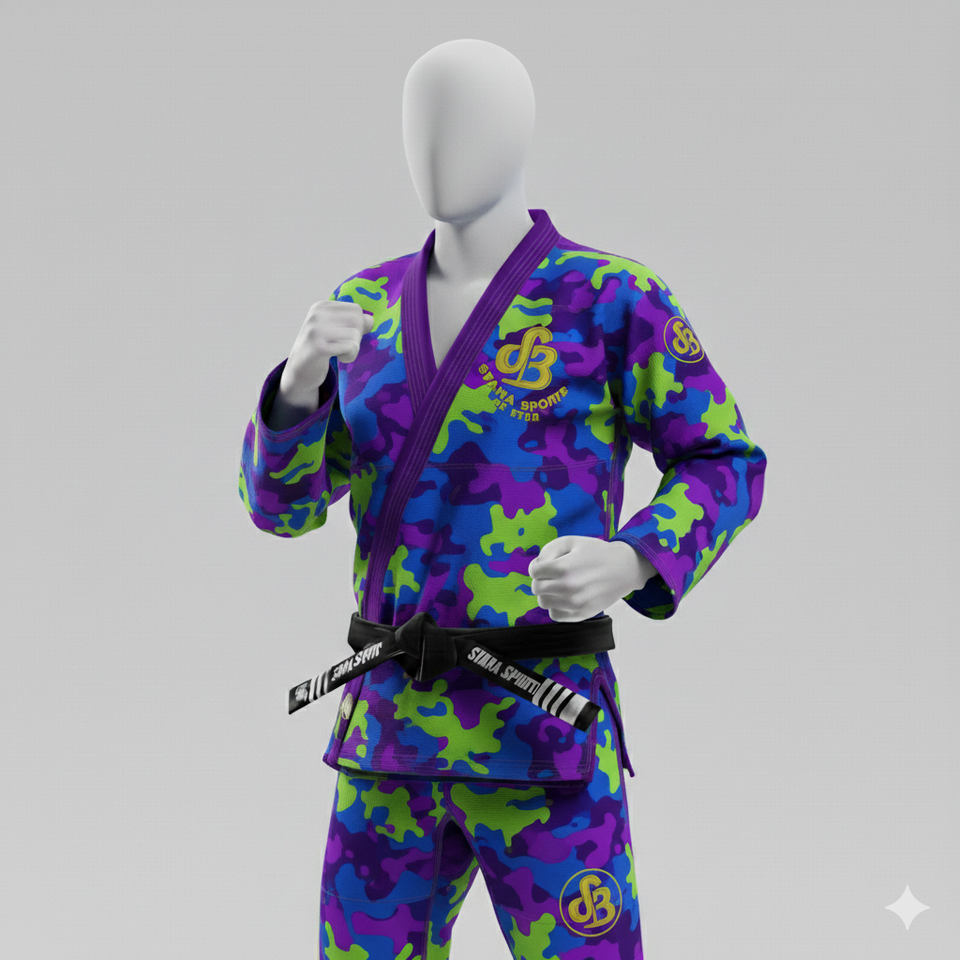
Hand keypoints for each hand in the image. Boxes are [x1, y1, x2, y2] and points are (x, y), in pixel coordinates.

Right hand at [279, 300, 374, 405]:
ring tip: (340, 353)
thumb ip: (354, 322)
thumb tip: (370, 320)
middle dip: (357, 337)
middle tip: (344, 346)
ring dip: (353, 348)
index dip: (357, 326)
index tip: (343, 336)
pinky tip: (339, 358)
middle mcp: (317, 315)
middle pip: (357, 320)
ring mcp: (316, 330)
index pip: (356, 310)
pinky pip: (351, 347)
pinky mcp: (319, 347)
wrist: (300, 371)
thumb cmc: (321, 349)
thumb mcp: (335, 330)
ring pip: (355, 334)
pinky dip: (350, 356)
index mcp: (321, 307)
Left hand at [528, 536, 655, 621]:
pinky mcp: (581, 614)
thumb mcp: (570, 541)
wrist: (623, 569)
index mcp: (563, 568)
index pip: (533, 571)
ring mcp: (574, 604)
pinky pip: (555, 615)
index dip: (537, 566)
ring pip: (543, 602)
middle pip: (536, 587)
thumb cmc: (596, 553)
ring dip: (547, 593)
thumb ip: (547, 551)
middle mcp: (567, 588)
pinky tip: (565, 597)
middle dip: (540, 579)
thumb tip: (536, 567)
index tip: (546, 564)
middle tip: (551, 575)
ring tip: (558, 585)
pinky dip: (556, 606)